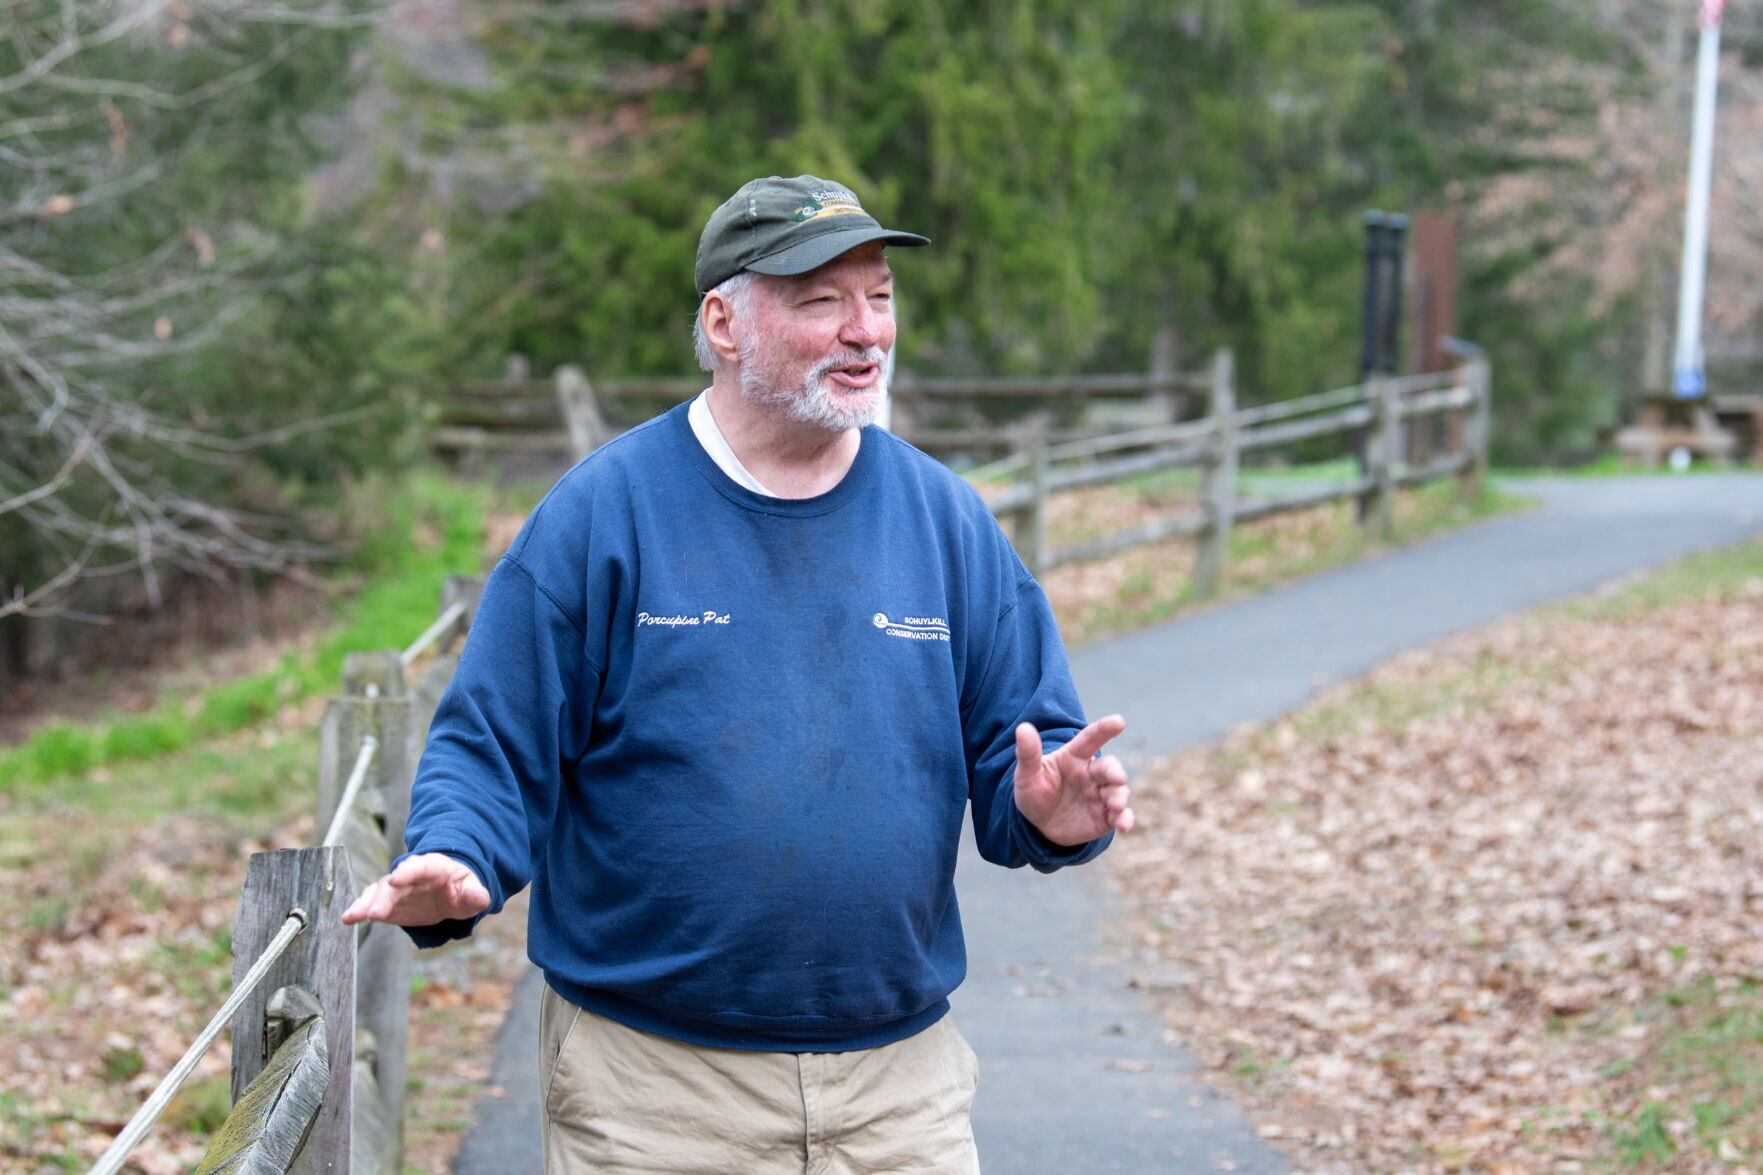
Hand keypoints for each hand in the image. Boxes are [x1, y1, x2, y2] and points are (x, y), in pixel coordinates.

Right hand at [340, 852, 490, 926]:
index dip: (407, 871)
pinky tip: (347, 919)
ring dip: (365, 904)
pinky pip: (370, 905)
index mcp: (432, 866)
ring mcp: (395, 889)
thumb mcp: (472, 889)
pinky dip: (358, 911)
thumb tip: (480, 898)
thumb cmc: (461, 887)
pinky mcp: (386, 904)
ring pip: (376, 893)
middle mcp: (409, 875)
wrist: (448, 891)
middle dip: (383, 897)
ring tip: (352, 916)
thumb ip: (475, 893)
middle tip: (374, 912)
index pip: (419, 866)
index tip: (396, 879)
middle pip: (393, 883)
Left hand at [1012, 714, 1132, 846]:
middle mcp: (1091, 774)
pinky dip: (1125, 819)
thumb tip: (1023, 728)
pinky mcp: (1105, 816)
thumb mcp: (1027, 774)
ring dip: (1120, 797)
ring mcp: (1100, 795)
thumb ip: (1028, 753)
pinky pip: (1120, 816)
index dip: (1104, 729)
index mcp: (1074, 757)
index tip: (1119, 721)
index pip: (1090, 739)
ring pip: (1118, 791)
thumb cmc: (1034, 792)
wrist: (1038, 825)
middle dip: (1115, 772)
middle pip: (1109, 767)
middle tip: (1117, 779)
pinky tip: (1124, 824)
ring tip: (1115, 806)